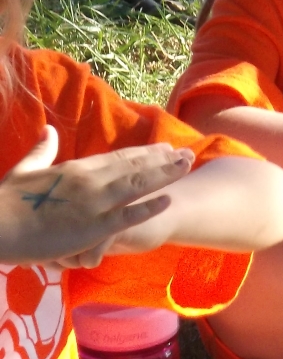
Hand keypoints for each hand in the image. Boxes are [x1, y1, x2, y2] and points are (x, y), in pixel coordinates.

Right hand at [0, 126, 193, 267]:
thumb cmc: (6, 202)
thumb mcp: (26, 169)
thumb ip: (43, 150)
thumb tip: (49, 130)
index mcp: (76, 168)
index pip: (119, 157)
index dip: (144, 153)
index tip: (164, 147)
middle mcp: (90, 180)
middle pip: (135, 167)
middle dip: (163, 160)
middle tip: (189, 154)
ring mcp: (93, 204)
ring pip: (137, 186)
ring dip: (165, 175)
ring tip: (187, 166)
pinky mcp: (91, 228)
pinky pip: (126, 217)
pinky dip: (148, 208)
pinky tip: (168, 201)